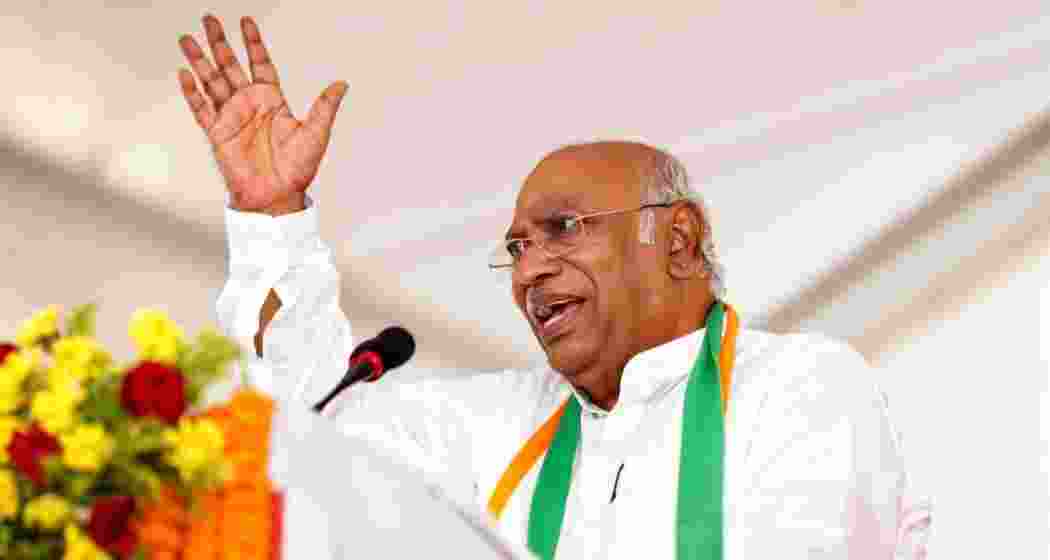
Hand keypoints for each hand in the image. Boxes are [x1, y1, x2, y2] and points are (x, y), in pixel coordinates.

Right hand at [178, 14, 347, 214]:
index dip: (253, 43)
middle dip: (220, 43)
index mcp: (272, 101)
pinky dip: (192, 93)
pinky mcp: (218, 133)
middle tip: (209, 19)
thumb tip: (342, 84)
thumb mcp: (316, 133)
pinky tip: (184, 74)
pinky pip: (202, 109)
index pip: (261, 64)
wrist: (276, 196)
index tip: (246, 21)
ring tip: (187, 39)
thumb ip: (325, 106)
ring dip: (199, 61)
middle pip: (231, 66)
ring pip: (212, 82)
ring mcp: (232, 117)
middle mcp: (250, 105)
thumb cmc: (297, 169)